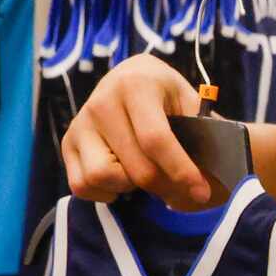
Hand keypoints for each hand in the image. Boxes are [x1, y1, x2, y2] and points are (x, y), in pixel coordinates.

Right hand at [61, 55, 212, 207]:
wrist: (134, 83)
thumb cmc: (168, 99)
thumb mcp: (190, 103)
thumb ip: (200, 134)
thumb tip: (208, 179)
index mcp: (136, 83)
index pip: (156, 139)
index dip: (181, 171)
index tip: (200, 191)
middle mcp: (102, 99)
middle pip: (135, 167)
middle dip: (164, 186)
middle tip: (180, 190)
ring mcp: (80, 122)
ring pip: (102, 177)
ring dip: (128, 186)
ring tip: (144, 174)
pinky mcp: (67, 142)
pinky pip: (81, 185)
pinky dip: (104, 192)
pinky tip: (122, 179)